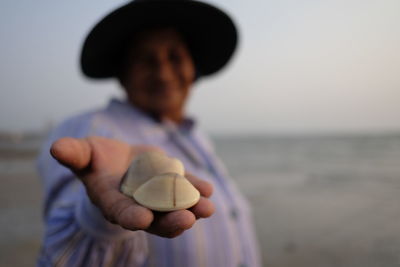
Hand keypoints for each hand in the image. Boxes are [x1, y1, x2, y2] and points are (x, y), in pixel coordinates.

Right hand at [50, 136, 214, 237]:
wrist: (119, 160)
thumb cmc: (97, 159)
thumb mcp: (85, 153)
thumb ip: (74, 153)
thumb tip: (55, 147)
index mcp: (112, 201)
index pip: (120, 212)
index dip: (130, 216)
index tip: (143, 220)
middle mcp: (136, 205)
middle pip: (154, 218)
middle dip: (170, 220)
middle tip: (186, 220)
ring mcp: (156, 198)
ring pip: (174, 209)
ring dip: (191, 210)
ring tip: (208, 209)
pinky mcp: (171, 186)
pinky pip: (185, 191)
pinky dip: (197, 191)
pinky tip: (208, 190)